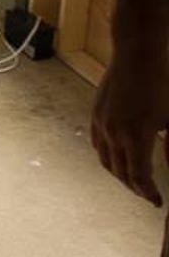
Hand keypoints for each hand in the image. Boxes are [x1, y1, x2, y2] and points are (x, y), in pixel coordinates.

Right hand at [91, 55, 168, 205]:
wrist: (138, 54)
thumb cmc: (162, 84)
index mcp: (136, 135)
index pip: (139, 178)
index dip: (148, 194)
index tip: (158, 202)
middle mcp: (114, 132)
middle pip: (121, 174)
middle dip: (136, 188)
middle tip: (148, 193)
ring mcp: (101, 122)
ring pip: (106, 161)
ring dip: (120, 175)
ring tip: (134, 180)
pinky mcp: (96, 113)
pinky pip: (97, 144)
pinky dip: (107, 157)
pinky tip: (118, 158)